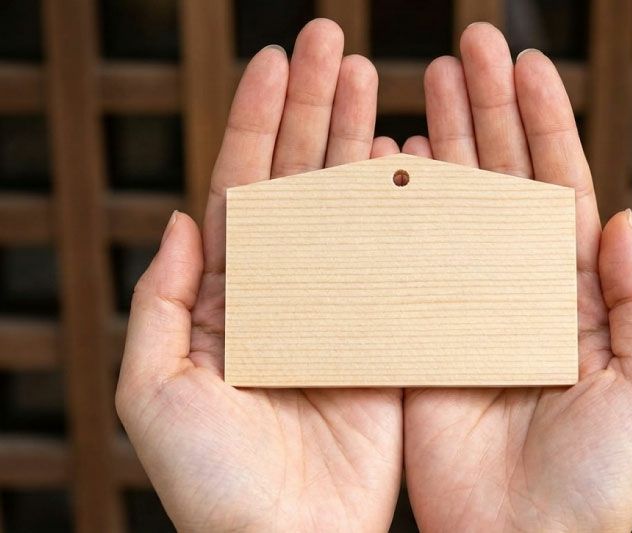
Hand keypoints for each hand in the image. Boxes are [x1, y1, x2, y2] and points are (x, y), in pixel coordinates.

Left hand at [116, 20, 402, 531]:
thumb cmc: (212, 482)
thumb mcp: (154, 391)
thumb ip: (162, 304)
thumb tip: (179, 221)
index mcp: (231, 296)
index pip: (244, 187)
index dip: (258, 121)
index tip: (277, 60)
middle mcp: (287, 290)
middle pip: (301, 180)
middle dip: (315, 108)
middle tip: (335, 42)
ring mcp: (342, 308)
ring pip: (353, 206)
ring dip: (360, 140)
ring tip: (373, 78)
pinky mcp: (387, 335)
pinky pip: (398, 259)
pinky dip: (404, 208)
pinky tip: (408, 159)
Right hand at [400, 24, 631, 530]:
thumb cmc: (597, 478)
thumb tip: (626, 220)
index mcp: (571, 292)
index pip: (558, 187)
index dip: (542, 124)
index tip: (525, 64)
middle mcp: (513, 287)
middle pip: (499, 180)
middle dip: (484, 111)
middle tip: (466, 48)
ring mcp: (460, 306)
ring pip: (447, 207)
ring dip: (438, 144)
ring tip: (422, 82)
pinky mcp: (416, 335)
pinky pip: (402, 260)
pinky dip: (394, 210)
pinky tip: (386, 161)